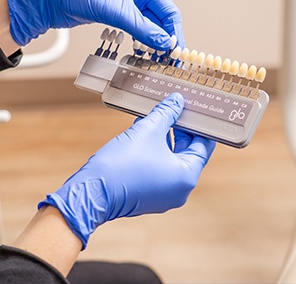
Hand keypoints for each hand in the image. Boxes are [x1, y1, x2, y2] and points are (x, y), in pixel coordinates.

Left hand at [6, 0, 183, 47]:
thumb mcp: (117, 10)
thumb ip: (143, 28)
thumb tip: (165, 42)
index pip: (168, 11)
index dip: (174, 32)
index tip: (175, 51)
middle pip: (160, 20)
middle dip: (164, 39)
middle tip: (167, 60)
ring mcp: (126, 4)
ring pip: (148, 26)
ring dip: (153, 41)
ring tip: (156, 58)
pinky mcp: (115, 15)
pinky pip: (135, 30)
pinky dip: (140, 41)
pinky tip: (141, 51)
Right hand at [38, 93, 215, 248]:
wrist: (92, 192)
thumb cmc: (122, 164)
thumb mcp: (147, 130)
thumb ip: (166, 113)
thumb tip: (177, 101)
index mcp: (186, 176)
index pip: (203, 146)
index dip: (200, 125)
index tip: (195, 110)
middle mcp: (179, 190)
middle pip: (186, 152)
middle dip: (179, 129)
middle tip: (174, 109)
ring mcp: (163, 195)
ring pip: (170, 159)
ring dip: (164, 137)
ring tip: (156, 117)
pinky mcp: (148, 194)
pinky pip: (158, 168)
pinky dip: (154, 150)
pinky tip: (143, 131)